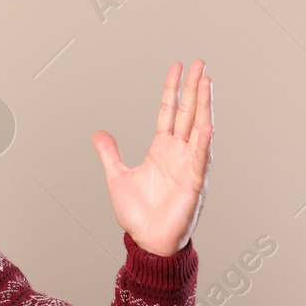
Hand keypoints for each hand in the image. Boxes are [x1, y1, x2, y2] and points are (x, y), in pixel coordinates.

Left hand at [90, 59, 213, 256]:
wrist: (148, 242)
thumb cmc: (140, 214)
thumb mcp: (118, 177)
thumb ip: (110, 154)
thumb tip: (98, 134)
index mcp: (162, 149)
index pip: (169, 111)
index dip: (173, 89)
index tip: (178, 67)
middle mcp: (179, 153)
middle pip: (188, 113)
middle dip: (194, 88)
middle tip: (200, 63)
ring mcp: (189, 167)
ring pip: (198, 129)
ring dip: (203, 106)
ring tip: (207, 82)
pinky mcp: (193, 185)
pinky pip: (200, 161)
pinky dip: (203, 144)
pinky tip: (208, 126)